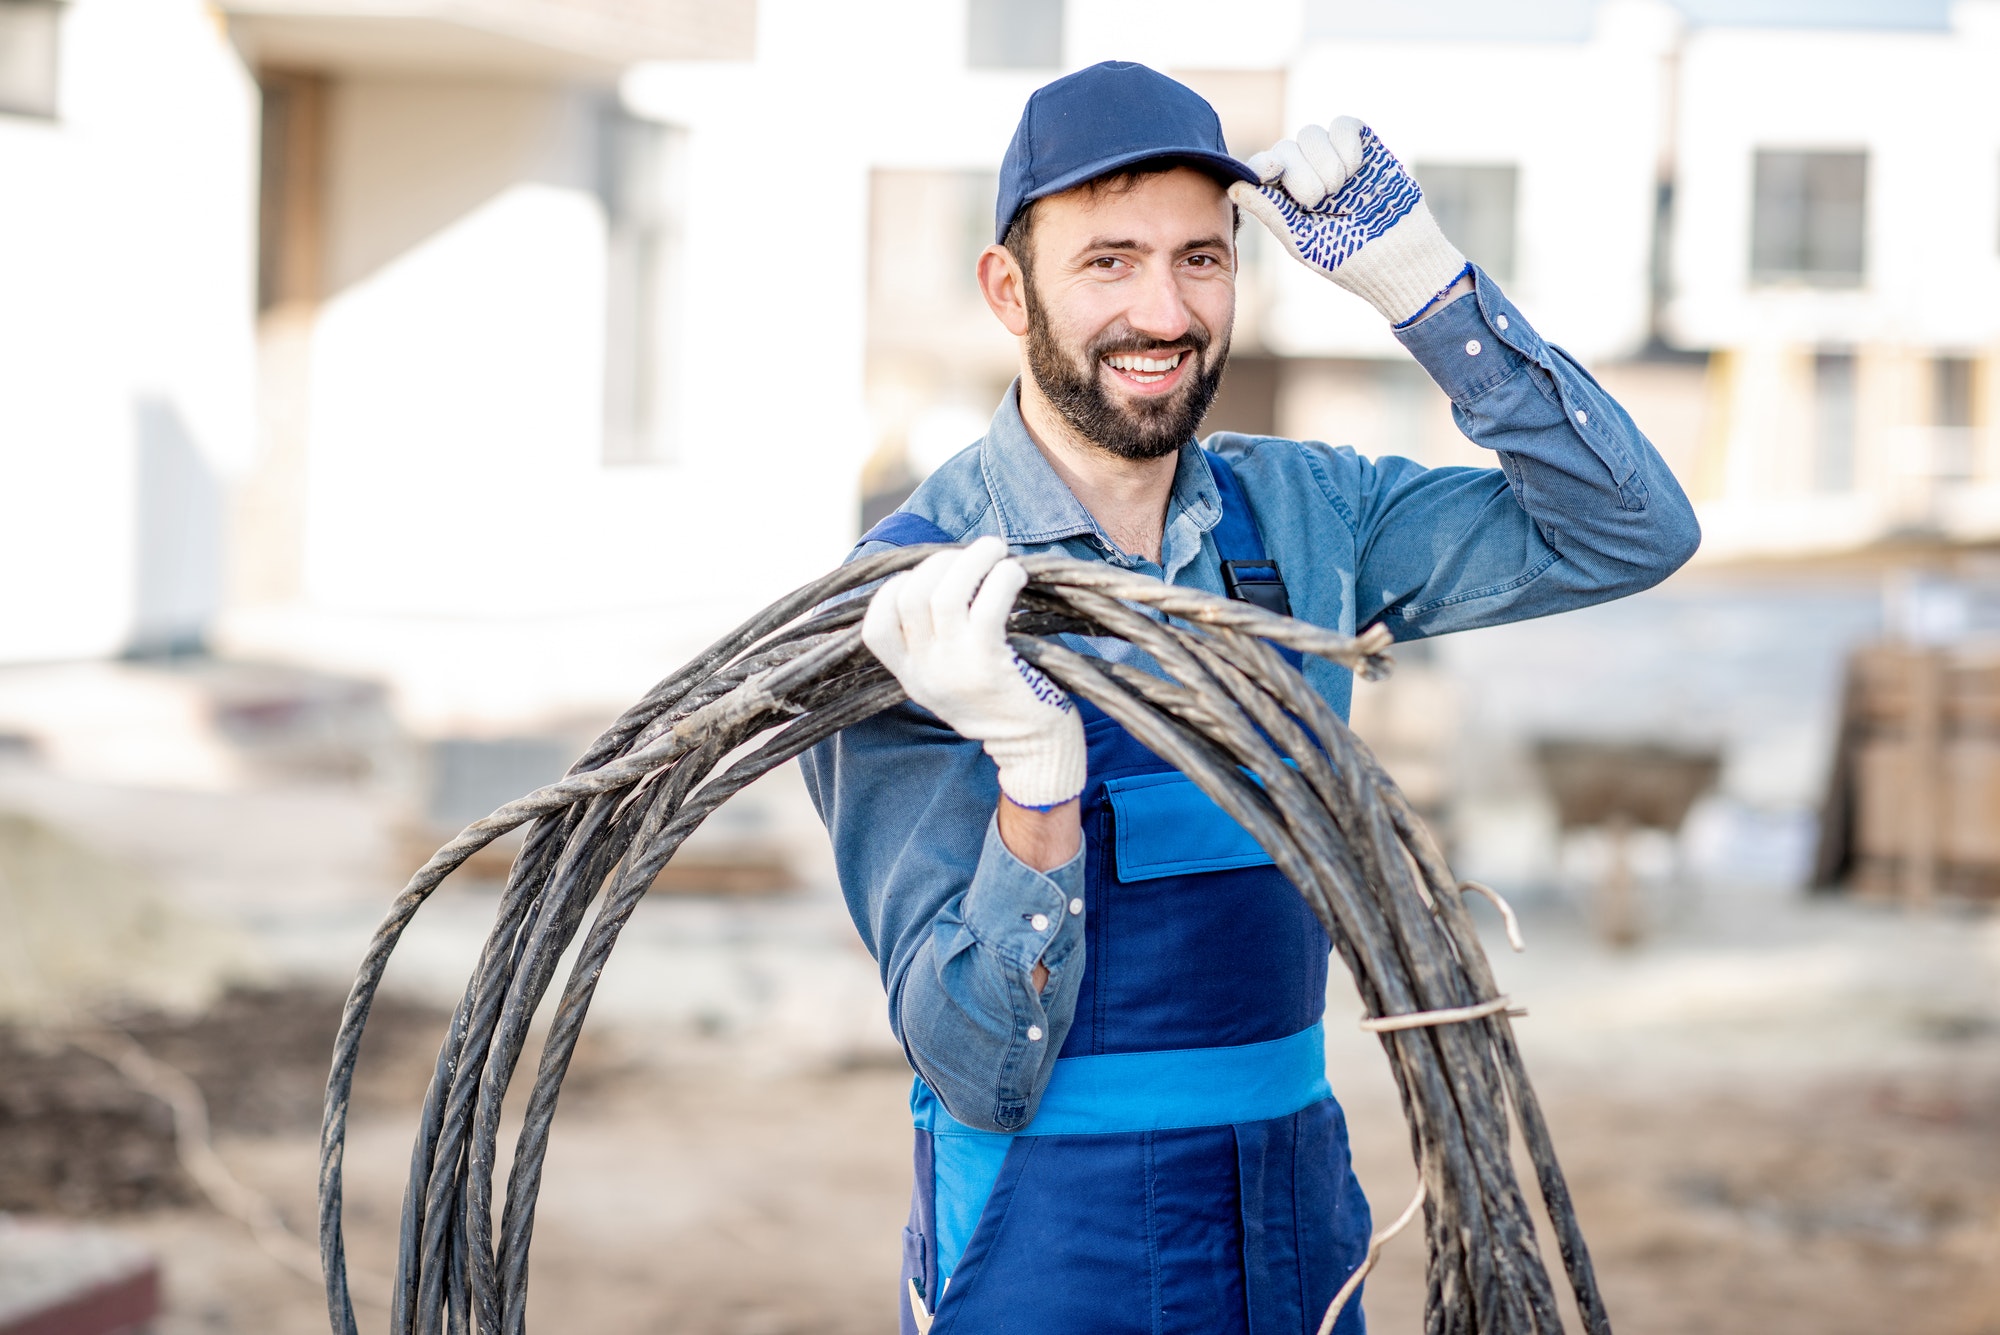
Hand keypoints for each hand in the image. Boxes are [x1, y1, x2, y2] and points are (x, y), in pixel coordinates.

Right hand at [863, 537, 1085, 810]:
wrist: (1033, 752)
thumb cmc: (999, 705)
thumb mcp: (949, 683)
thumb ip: (934, 646)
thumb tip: (944, 579)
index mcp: (910, 676)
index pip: (875, 625)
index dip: (896, 588)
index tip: (929, 577)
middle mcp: (924, 672)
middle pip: (911, 595)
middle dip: (941, 561)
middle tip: (975, 554)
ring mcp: (954, 668)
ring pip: (945, 593)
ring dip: (972, 559)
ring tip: (996, 548)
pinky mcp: (988, 664)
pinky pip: (987, 605)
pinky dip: (1001, 578)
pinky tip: (1015, 573)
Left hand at [1230, 116, 1468, 325]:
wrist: (1399, 256)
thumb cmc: (1349, 257)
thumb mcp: (1302, 240)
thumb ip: (1270, 211)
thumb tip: (1233, 185)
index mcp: (1286, 198)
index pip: (1262, 167)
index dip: (1262, 164)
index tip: (1271, 172)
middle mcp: (1306, 172)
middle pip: (1285, 148)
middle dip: (1301, 174)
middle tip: (1321, 200)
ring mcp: (1333, 157)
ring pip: (1311, 133)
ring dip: (1324, 162)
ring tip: (1341, 189)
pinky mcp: (1362, 145)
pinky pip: (1342, 124)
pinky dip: (1345, 144)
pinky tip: (1355, 169)